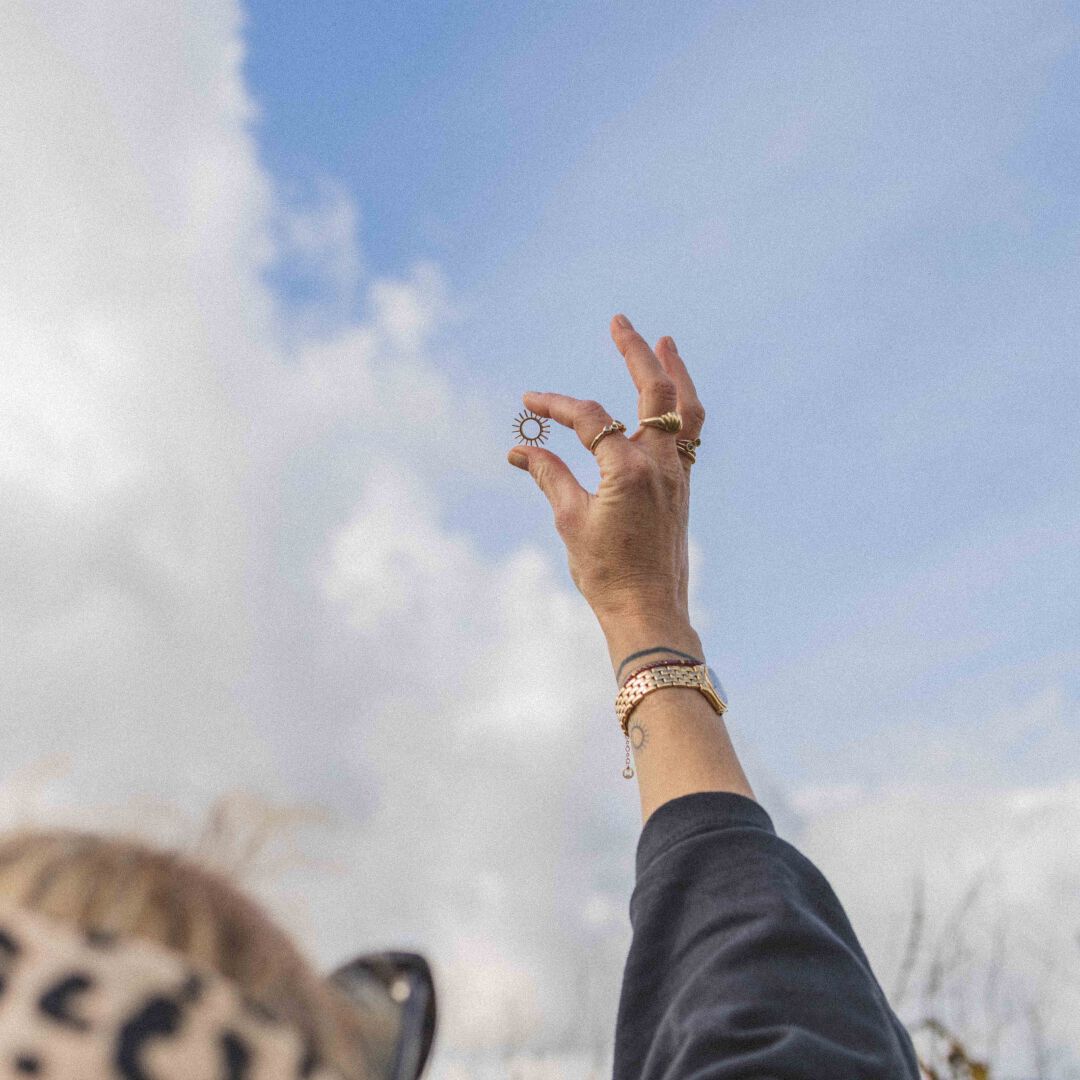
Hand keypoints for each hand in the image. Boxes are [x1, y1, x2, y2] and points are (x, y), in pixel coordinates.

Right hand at [507, 314, 705, 628]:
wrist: (649, 613)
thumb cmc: (607, 573)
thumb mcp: (570, 521)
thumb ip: (549, 475)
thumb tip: (520, 448)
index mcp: (630, 470)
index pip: (592, 419)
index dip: (556, 406)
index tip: (528, 403)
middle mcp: (661, 465)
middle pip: (658, 392)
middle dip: (638, 352)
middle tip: (620, 321)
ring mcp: (678, 476)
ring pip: (687, 411)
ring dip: (676, 373)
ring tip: (666, 343)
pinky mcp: (683, 489)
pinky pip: (690, 436)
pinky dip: (681, 408)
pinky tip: (671, 400)